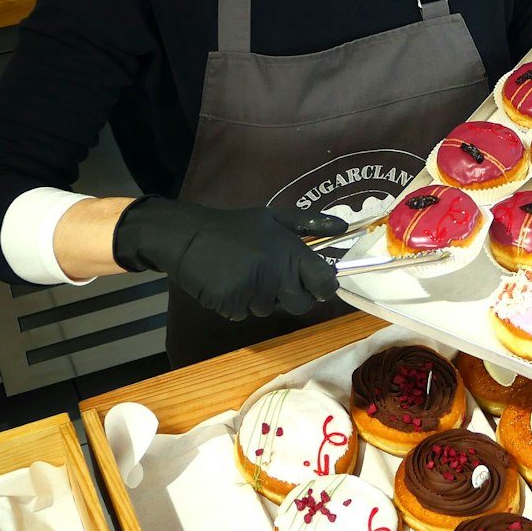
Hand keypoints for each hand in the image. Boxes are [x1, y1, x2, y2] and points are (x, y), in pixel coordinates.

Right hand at [113, 198, 345, 320]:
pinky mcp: (232, 304)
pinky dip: (239, 303)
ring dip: (262, 297)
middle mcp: (276, 274)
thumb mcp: (275, 217)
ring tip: (245, 273)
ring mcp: (253, 291)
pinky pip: (245, 313)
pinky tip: (229, 282)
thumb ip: (312, 223)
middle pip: (302, 304)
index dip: (324, 286)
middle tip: (274, 278)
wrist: (187, 236)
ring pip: (270, 309)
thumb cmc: (236, 227)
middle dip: (293, 296)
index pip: (325, 283)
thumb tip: (344, 226)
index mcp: (290, 252)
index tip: (316, 283)